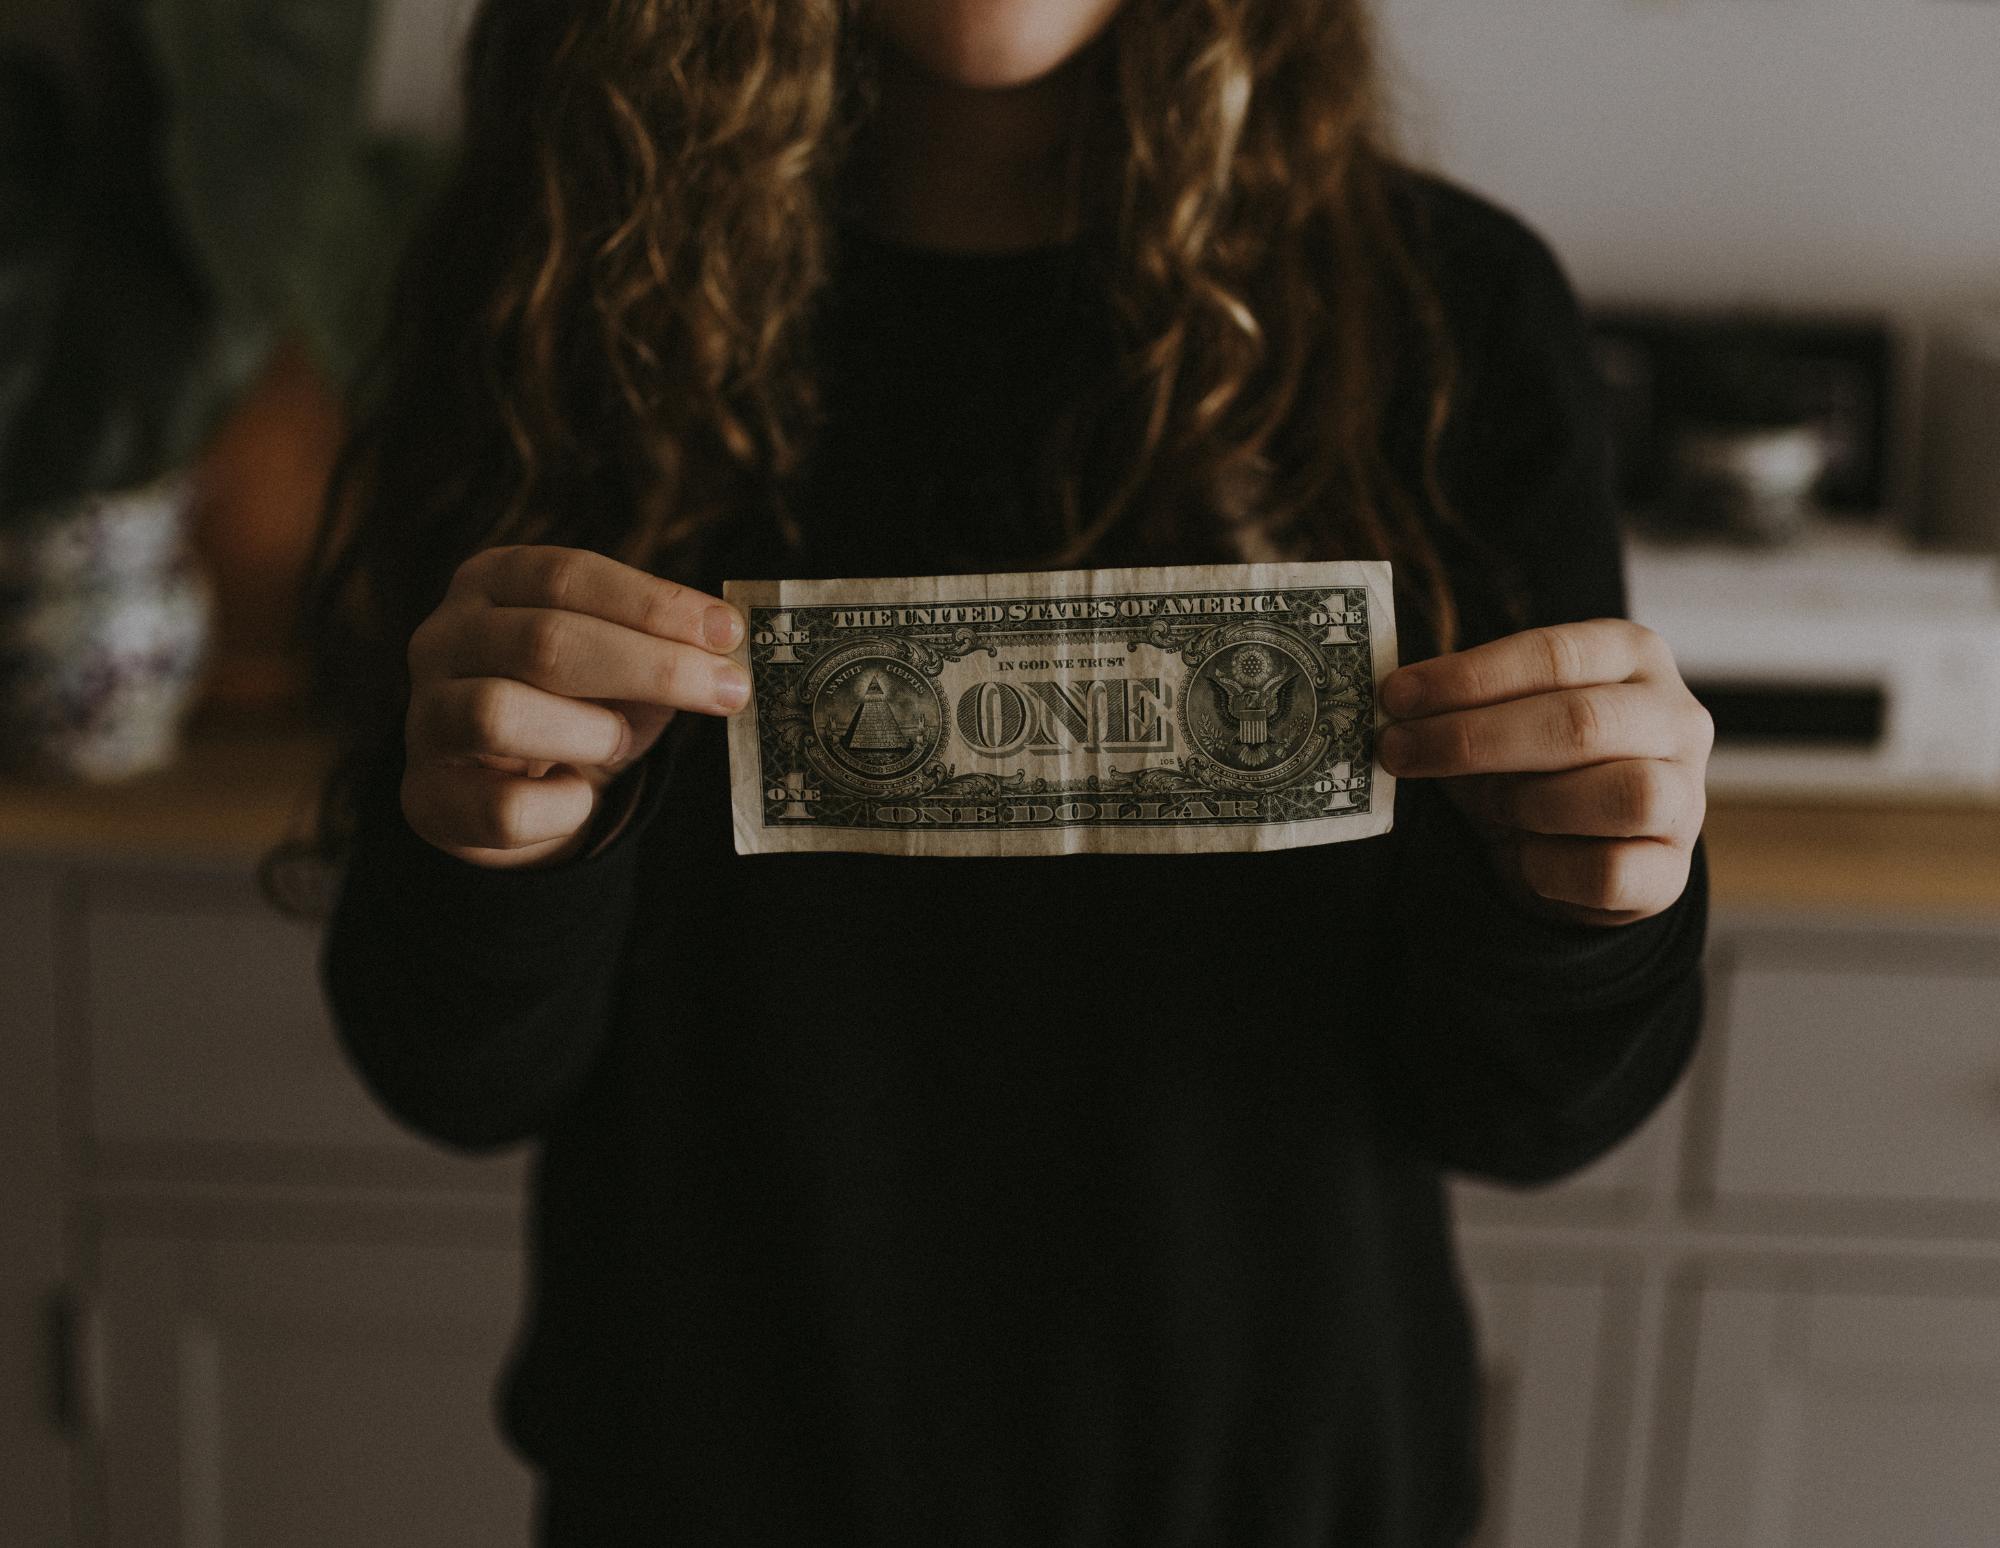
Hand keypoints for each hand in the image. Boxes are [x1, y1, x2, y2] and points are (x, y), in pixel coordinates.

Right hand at [401, 544, 748, 869]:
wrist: (509, 792)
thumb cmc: (575, 707)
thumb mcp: (619, 664)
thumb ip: (661, 647)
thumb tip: (723, 650)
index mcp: (492, 583)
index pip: (568, 575)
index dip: (653, 604)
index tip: (728, 633)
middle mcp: (443, 638)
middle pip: (544, 641)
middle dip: (652, 667)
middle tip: (728, 691)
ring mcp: (424, 717)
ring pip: (499, 714)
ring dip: (590, 732)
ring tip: (619, 742)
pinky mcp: (425, 797)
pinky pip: (502, 808)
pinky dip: (562, 808)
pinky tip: (579, 795)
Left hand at [1376, 620, 1712, 926]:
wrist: (1577, 851)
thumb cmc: (1530, 766)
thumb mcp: (1497, 721)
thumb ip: (1459, 706)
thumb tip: (1393, 707)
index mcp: (1632, 656)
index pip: (1554, 654)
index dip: (1469, 676)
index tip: (1395, 697)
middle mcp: (1675, 718)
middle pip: (1581, 722)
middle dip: (1473, 739)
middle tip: (1398, 751)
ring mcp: (1686, 797)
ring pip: (1621, 794)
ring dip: (1528, 802)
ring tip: (1488, 808)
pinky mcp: (1672, 872)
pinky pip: (1611, 872)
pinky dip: (1549, 868)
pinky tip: (1522, 859)